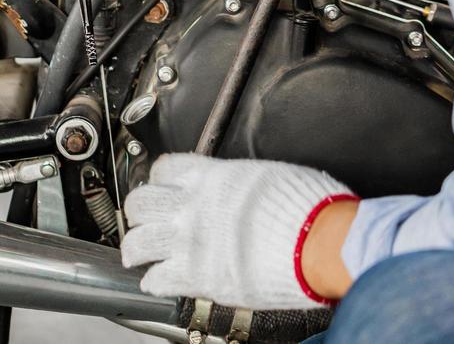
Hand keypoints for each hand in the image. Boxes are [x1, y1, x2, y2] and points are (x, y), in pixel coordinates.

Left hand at [121, 154, 355, 309]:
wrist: (319, 241)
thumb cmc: (306, 207)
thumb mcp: (268, 175)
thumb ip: (241, 182)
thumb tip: (242, 187)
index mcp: (212, 177)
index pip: (165, 169)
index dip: (158, 179)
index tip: (159, 186)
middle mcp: (194, 205)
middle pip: (142, 203)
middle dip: (138, 212)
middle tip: (141, 220)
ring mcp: (192, 241)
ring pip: (140, 241)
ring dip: (134, 249)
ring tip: (134, 254)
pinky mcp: (198, 275)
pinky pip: (159, 279)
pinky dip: (153, 283)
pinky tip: (154, 283)